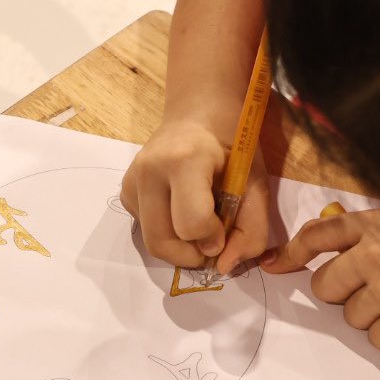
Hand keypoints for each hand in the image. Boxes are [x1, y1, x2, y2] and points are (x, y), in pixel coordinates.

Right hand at [120, 118, 272, 272]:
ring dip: (180, 246)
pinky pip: (146, 230)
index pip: (191, 225)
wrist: (199, 112)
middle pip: (162, 243)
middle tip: (212, 242)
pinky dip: (168, 232)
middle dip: (191, 254)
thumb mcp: (255, 183)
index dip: (213, 238)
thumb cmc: (232, 144)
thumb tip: (224, 267)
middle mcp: (148, 171)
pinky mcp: (124, 192)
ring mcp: (131, 182)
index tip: (224, 227)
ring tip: (199, 224)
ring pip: (152, 242)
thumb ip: (251, 229)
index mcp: (184, 160)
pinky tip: (182, 211)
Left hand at [262, 209, 379, 349]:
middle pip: (325, 286)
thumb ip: (379, 234)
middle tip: (377, 292)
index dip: (293, 253)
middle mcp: (375, 254)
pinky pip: (377, 339)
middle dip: (343, 294)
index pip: (319, 235)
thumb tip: (336, 249)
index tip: (276, 266)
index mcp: (379, 224)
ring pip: (351, 317)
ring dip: (374, 317)